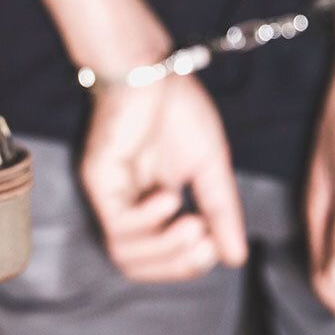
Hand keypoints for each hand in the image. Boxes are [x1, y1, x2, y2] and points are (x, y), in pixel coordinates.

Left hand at [81, 76, 248, 281]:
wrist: (153, 68)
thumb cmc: (177, 110)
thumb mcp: (211, 169)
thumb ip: (221, 212)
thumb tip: (236, 257)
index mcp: (149, 206)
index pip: (158, 259)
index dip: (187, 265)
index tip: (217, 245)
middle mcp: (124, 205)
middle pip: (135, 265)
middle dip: (177, 265)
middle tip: (207, 242)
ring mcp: (108, 194)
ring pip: (122, 253)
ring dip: (164, 250)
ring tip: (194, 226)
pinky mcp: (98, 180)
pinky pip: (117, 224)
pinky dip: (147, 221)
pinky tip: (171, 198)